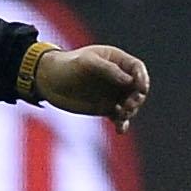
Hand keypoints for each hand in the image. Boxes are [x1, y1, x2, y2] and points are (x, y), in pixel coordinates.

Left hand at [35, 44, 149, 127]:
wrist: (48, 80)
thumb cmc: (67, 65)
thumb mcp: (86, 62)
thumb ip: (109, 70)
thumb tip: (130, 82)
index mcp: (116, 61)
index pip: (137, 68)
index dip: (142, 78)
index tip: (140, 88)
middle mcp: (118, 77)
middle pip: (137, 88)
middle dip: (137, 98)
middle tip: (128, 105)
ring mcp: (112, 93)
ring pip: (131, 104)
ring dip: (130, 111)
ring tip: (120, 115)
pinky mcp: (105, 107)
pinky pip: (119, 117)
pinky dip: (122, 123)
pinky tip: (120, 130)